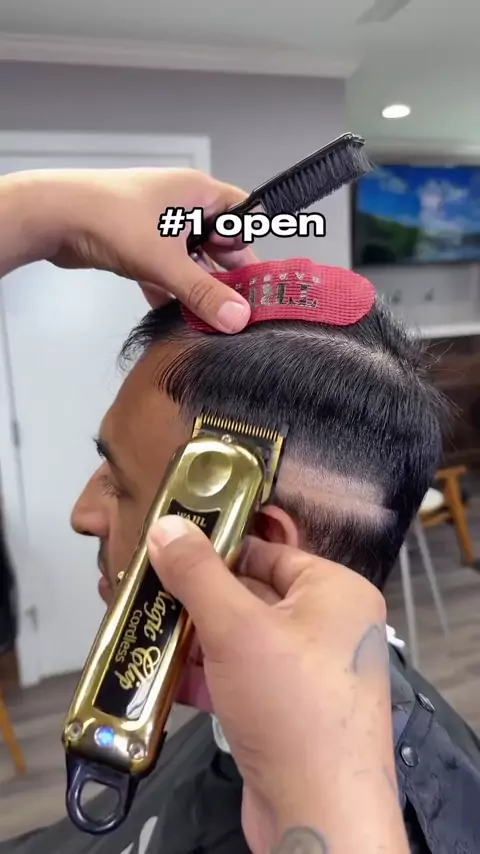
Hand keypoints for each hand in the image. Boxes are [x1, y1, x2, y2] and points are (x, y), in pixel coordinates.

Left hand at [4, 168, 257, 331]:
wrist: (52, 217)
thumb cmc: (109, 217)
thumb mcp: (165, 261)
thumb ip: (203, 292)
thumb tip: (237, 318)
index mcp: (197, 193)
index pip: (242, 217)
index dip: (253, 248)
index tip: (260, 283)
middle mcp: (181, 205)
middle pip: (218, 244)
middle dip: (225, 277)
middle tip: (238, 311)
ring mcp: (158, 225)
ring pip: (190, 260)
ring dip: (196, 288)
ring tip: (209, 320)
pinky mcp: (137, 244)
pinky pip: (164, 270)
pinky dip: (169, 291)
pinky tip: (173, 317)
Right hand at [147, 517, 406, 853]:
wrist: (318, 814)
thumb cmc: (295, 709)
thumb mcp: (237, 628)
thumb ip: (198, 575)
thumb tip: (168, 527)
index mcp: (336, 593)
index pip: (269, 552)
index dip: (218, 548)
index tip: (170, 547)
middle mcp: (329, 628)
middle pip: (251, 597)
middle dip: (198, 600)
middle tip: (148, 591)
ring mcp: (309, 674)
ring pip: (241, 642)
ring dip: (195, 641)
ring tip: (147, 632)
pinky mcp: (289, 712)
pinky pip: (242, 680)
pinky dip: (207, 678)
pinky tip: (165, 678)